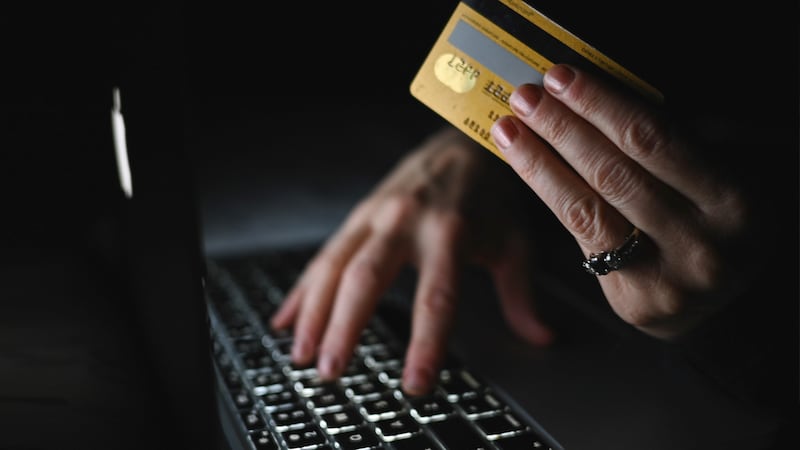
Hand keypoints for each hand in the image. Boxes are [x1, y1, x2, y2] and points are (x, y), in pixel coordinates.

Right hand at [270, 127, 553, 394]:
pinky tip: (288, 319)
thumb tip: (540, 337)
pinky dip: (305, 290)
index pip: (436, 297)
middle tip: (332, 373)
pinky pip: (324, 255)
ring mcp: (375, 215)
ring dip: (314, 313)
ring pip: (334, 266)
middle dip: (345, 328)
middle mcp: (404, 220)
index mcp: (449, 231)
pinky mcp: (358, 214)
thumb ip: (520, 294)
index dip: (425, 344)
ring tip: (301, 355)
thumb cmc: (491, 193)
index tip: (415, 384)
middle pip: (366, 279)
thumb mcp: (513, 241)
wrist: (463, 138)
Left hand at [490, 64, 762, 339]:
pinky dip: (550, 196)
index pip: (652, 140)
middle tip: (526, 97)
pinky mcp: (633, 302)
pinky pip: (581, 238)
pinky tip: (527, 167)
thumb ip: (667, 142)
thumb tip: (591, 95)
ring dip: (540, 163)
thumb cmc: (712, 218)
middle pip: (613, 173)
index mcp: (734, 201)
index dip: (600, 105)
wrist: (725, 295)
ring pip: (587, 210)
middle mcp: (703, 245)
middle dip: (562, 128)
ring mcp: (668, 280)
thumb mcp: (713, 174)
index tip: (562, 78)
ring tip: (510, 129)